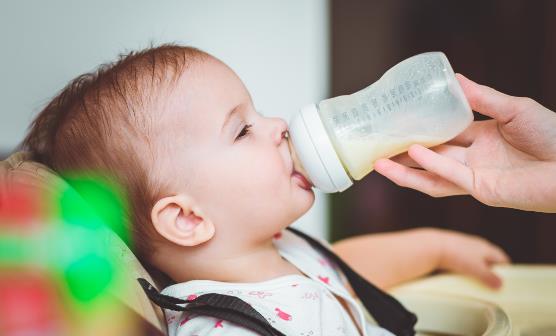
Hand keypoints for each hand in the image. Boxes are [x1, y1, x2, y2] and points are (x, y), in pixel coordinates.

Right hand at [375, 74, 555, 212]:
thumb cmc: (553, 134)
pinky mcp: (482, 190)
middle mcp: (473, 158)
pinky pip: (451, 177)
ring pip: (432, 175)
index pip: (443, 134)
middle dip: (403, 154)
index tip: (396, 122)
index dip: (419, 129)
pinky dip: (432, 166)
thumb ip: (483, 98)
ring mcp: (475, 176)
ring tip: (379, 162)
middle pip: (431, 157)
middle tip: (377, 146)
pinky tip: (412, 153)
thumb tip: (455, 79)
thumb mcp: (514, 109)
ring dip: (406, 171)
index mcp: (481, 138)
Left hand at [433, 229, 509, 288]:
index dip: (505, 270)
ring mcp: (462, 246)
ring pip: (473, 261)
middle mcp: (475, 245)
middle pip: (487, 260)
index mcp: (486, 247)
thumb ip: (490, 278)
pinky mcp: (450, 250)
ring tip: (473, 283)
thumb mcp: (477, 270)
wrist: (431, 246)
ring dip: (474, 271)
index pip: (501, 259)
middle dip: (489, 272)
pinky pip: (460, 261)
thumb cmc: (456, 256)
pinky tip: (457, 277)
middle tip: (489, 285)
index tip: (505, 281)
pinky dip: (461, 269)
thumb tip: (500, 285)